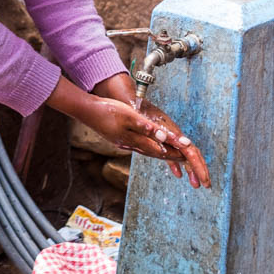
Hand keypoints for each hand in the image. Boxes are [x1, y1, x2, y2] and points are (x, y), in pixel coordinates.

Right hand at [46, 76, 209, 188]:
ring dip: (160, 153)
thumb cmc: (107, 111)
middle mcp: (131, 144)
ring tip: (171, 156)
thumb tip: (164, 137)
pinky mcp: (120, 138)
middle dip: (170, 157)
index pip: (159, 150)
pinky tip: (149, 146)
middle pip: (155, 153)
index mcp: (135, 140)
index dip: (174, 154)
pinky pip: (139, 146)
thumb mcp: (129, 117)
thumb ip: (147, 128)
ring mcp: (124, 142)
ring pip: (147, 150)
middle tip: (185, 162)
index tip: (187, 159)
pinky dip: (149, 148)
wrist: (87, 111)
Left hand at [135, 99, 210, 188]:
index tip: (205, 181)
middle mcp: (175, 136)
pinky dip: (176, 164)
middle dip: (200, 170)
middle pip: (192, 155)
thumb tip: (182, 142)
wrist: (133, 101)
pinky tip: (178, 174)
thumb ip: (164, 135)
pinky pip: (173, 154)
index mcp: (174, 135)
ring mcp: (170, 138)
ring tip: (195, 185)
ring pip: (184, 155)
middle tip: (207, 186)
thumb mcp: (149, 123)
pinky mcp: (163, 138)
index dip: (199, 167)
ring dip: (190, 169)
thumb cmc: (140, 112)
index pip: (191, 153)